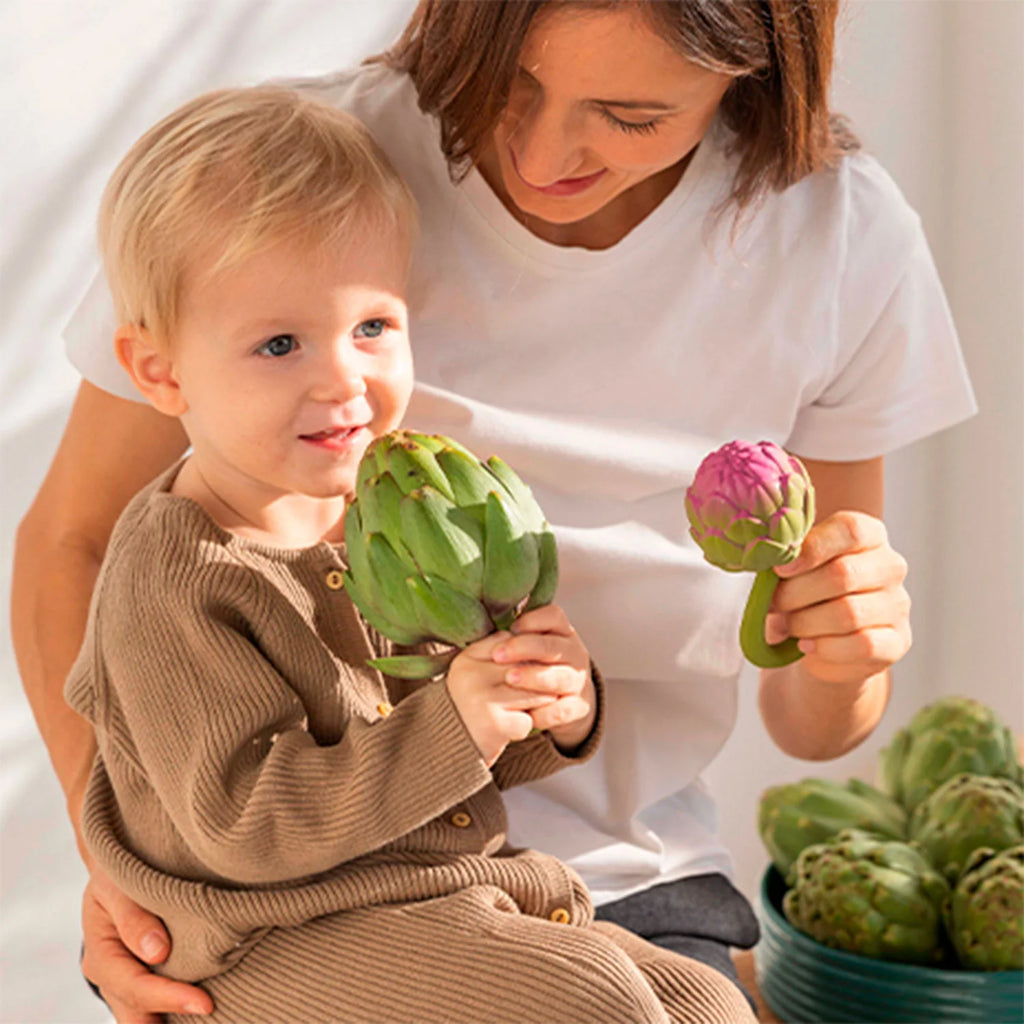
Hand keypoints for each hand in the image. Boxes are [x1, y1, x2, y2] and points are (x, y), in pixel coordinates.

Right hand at [81, 867, 212, 1022]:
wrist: (115, 873)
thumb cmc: (116, 875)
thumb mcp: (116, 887)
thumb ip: (133, 917)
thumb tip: (158, 952)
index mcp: (102, 958)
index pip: (136, 988)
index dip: (170, 998)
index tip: (206, 1003)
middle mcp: (112, 979)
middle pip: (140, 1014)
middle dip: (173, 1018)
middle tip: (212, 1014)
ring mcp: (127, 983)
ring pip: (147, 1017)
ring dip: (174, 1018)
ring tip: (211, 1015)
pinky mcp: (145, 979)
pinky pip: (157, 1007)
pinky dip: (176, 1009)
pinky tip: (204, 1007)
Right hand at [446, 632, 557, 764]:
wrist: (445, 747)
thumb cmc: (469, 707)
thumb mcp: (474, 674)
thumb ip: (500, 655)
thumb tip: (538, 649)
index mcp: (467, 658)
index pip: (513, 645)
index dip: (522, 661)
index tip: (512, 677)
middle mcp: (472, 675)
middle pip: (527, 669)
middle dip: (533, 685)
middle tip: (517, 699)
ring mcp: (482, 699)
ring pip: (534, 694)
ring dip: (531, 707)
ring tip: (511, 712)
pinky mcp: (494, 724)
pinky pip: (528, 721)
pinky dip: (521, 728)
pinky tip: (504, 730)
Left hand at [492, 604, 595, 750]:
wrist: (566, 698)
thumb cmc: (536, 665)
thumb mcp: (530, 646)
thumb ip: (514, 635)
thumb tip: (489, 627)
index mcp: (563, 632)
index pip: (554, 616)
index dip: (532, 621)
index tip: (511, 627)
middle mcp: (575, 653)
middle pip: (553, 646)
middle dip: (525, 648)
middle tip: (498, 655)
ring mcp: (578, 680)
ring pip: (561, 677)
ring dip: (534, 677)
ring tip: (509, 678)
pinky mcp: (579, 706)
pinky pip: (564, 709)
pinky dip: (546, 712)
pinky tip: (527, 713)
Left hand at [768, 510, 910, 684]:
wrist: (820, 642)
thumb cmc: (803, 594)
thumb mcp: (792, 569)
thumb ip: (786, 560)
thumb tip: (768, 558)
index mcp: (867, 535)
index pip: (850, 530)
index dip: (811, 549)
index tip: (779, 569)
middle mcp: (889, 566)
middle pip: (842, 574)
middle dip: (795, 594)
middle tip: (771, 605)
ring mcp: (897, 604)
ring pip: (848, 613)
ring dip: (805, 623)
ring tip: (786, 626)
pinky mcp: (897, 641)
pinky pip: (862, 645)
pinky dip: (825, 647)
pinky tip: (806, 645)